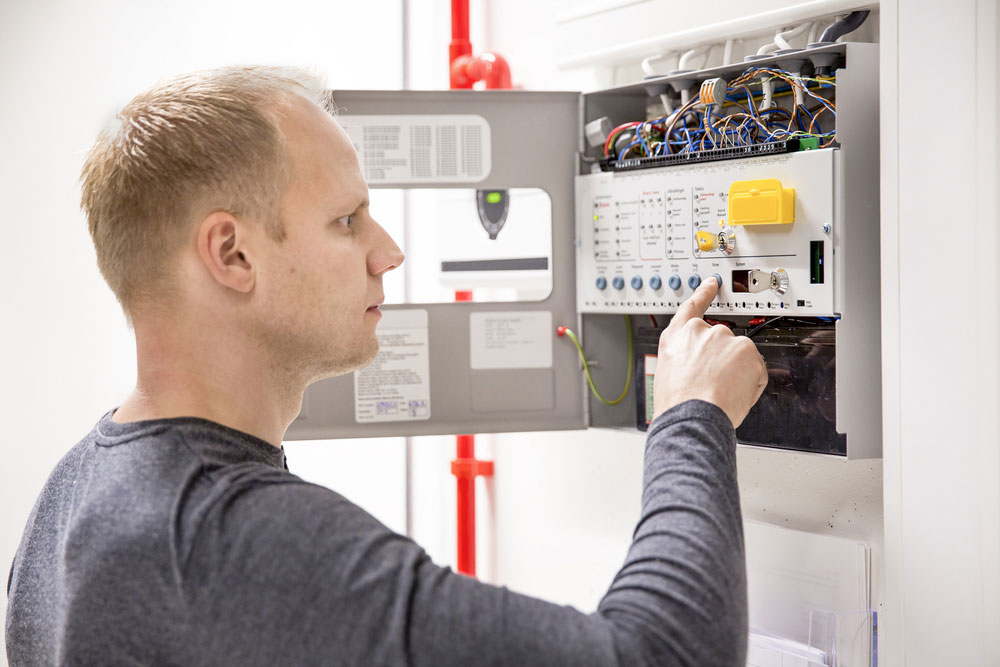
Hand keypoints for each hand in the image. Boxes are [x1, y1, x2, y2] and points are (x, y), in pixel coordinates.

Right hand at [653, 277, 767, 427]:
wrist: (692, 415)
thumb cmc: (679, 404)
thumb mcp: (669, 374)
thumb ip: (686, 360)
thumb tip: (699, 368)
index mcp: (677, 337)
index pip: (692, 307)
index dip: (704, 293)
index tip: (712, 284)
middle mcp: (700, 331)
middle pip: (721, 341)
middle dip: (724, 361)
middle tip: (714, 384)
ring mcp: (725, 338)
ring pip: (740, 356)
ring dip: (737, 373)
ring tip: (721, 392)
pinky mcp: (747, 350)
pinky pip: (756, 370)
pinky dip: (751, 384)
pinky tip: (734, 394)